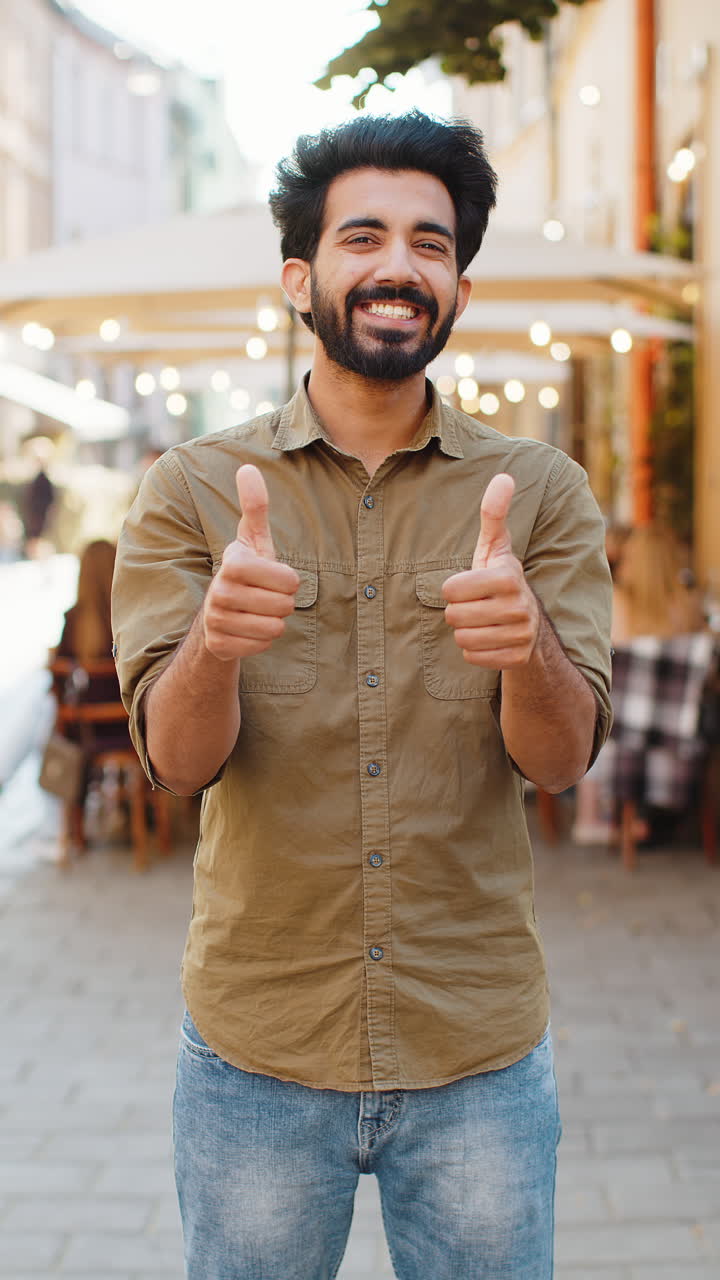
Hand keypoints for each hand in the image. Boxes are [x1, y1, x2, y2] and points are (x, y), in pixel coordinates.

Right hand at [202, 464, 298, 660]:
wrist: (219, 612)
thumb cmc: (246, 571)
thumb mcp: (254, 540)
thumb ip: (255, 506)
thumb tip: (248, 467)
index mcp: (233, 564)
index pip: (290, 580)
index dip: (290, 581)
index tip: (273, 576)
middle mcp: (219, 592)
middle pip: (284, 606)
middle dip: (282, 603)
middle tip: (265, 596)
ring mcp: (216, 621)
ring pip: (274, 628)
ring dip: (273, 622)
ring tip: (257, 611)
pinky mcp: (219, 645)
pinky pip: (262, 646)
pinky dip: (260, 640)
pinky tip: (247, 629)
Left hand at [442, 473, 539, 667]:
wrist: (530, 623)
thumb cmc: (500, 578)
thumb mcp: (495, 547)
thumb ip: (493, 514)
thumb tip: (504, 476)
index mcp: (509, 577)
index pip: (450, 590)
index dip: (453, 588)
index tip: (469, 585)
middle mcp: (519, 607)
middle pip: (454, 616)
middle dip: (458, 611)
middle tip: (475, 605)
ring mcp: (521, 636)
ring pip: (462, 639)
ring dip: (465, 631)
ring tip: (482, 620)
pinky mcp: (517, 659)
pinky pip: (472, 657)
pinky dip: (475, 651)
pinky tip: (489, 638)